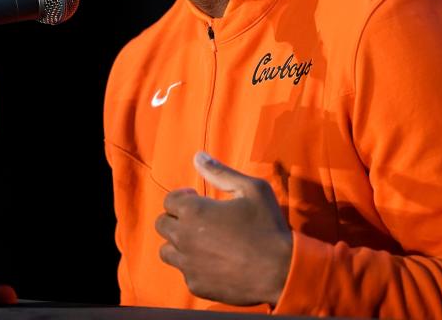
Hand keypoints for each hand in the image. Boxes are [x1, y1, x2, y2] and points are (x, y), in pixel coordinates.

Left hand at [154, 151, 292, 306]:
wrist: (280, 271)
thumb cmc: (267, 226)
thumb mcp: (252, 189)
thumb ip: (220, 172)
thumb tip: (198, 156)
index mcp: (194, 211)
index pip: (169, 200)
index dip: (183, 197)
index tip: (197, 199)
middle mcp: (184, 237)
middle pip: (162, 224)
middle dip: (176, 218)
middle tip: (198, 220)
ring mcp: (188, 264)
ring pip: (166, 251)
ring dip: (179, 243)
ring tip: (201, 241)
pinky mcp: (196, 285)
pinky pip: (184, 272)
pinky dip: (193, 266)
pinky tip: (213, 261)